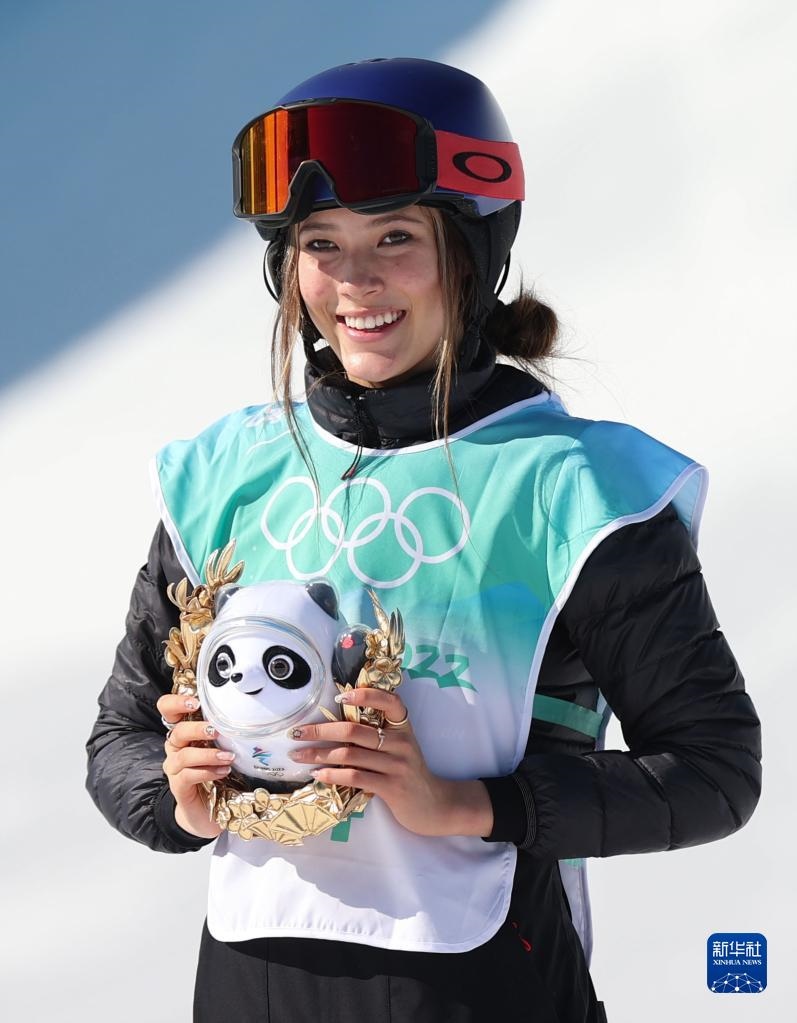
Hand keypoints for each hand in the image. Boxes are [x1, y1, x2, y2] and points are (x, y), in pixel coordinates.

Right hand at [156, 693, 226, 839]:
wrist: (209, 810)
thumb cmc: (217, 771)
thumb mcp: (221, 746)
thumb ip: (225, 731)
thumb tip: (250, 714)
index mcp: (184, 732)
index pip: (168, 710)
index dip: (176, 702)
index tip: (195, 702)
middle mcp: (175, 747)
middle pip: (177, 731)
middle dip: (197, 729)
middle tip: (215, 730)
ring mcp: (174, 768)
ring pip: (183, 755)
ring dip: (207, 755)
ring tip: (229, 757)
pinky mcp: (179, 787)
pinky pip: (188, 776)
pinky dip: (207, 772)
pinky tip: (223, 771)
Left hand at [287, 688, 493, 837]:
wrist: (433, 805)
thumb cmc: (408, 773)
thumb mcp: (398, 748)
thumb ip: (376, 735)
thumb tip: (334, 726)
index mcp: (402, 727)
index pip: (389, 701)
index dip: (365, 695)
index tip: (339, 697)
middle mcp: (401, 742)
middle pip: (355, 729)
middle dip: (321, 730)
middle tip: (297, 732)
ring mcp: (397, 764)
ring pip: (350, 754)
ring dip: (319, 754)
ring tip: (299, 755)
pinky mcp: (392, 787)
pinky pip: (355, 777)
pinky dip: (332, 775)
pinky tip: (318, 774)